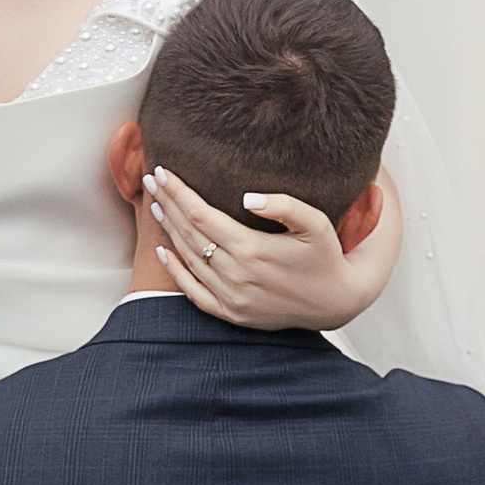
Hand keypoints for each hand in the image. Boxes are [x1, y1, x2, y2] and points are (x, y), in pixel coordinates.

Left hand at [147, 164, 403, 331]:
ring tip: (156, 204)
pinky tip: (163, 250)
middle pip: (188, 233)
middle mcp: (235, 275)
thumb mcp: (316, 224)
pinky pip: (192, 292)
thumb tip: (248, 197)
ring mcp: (230, 298)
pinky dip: (175, 271)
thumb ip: (285, 206)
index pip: (200, 214)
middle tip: (150, 179)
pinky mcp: (230, 313)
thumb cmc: (325, 256)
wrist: (334, 302)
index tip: (163, 171)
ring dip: (168, 230)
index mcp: (252, 250)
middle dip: (167, 203)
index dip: (178, 192)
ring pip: (187, 258)